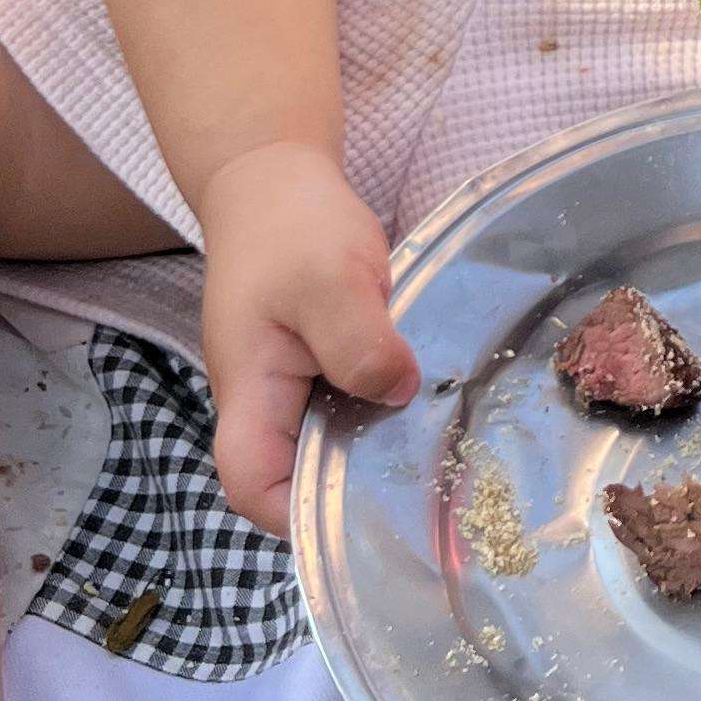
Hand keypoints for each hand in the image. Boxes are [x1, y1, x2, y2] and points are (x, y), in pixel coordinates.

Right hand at [194, 138, 416, 530]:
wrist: (276, 182)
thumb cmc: (289, 228)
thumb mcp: (329, 277)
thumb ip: (357, 341)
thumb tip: (396, 392)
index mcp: (252, 392)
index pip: (253, 486)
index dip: (297, 517)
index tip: (366, 511)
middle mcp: (269, 404)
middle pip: (298, 480)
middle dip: (357, 492)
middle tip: (432, 486)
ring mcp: (297, 388)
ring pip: (335, 445)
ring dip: (382, 447)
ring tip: (449, 449)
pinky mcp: (328, 368)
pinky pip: (357, 408)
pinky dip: (391, 410)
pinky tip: (438, 402)